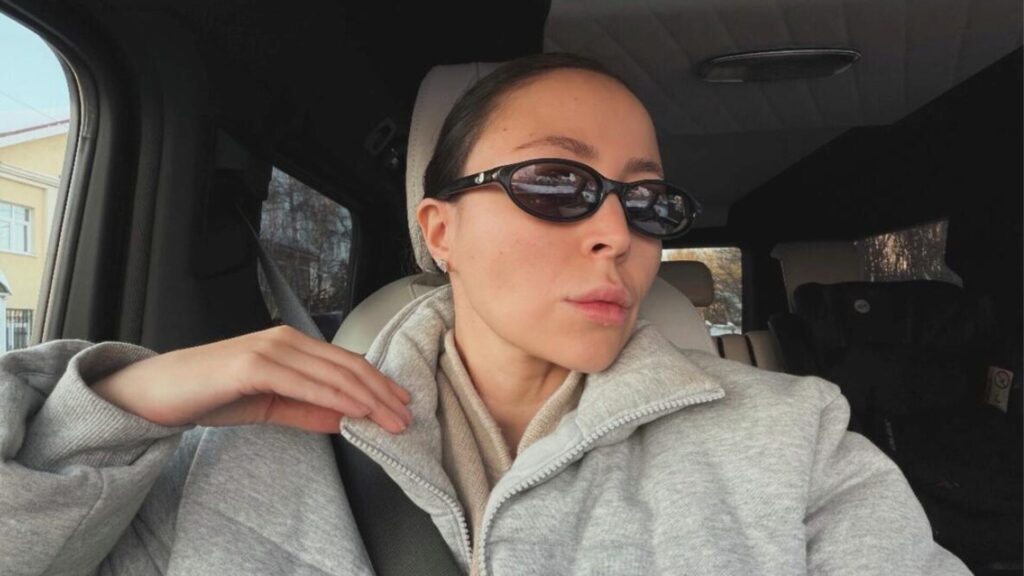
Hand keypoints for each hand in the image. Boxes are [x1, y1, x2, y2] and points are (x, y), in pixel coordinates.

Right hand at [91, 326, 412, 433]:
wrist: (157, 391)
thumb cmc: (211, 393)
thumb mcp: (270, 405)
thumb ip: (309, 411)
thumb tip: (348, 420)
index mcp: (291, 344)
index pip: (346, 362)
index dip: (379, 383)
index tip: (401, 405)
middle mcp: (285, 339)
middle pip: (347, 365)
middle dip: (381, 393)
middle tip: (405, 417)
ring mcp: (270, 349)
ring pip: (332, 373)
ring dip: (367, 398)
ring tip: (389, 419)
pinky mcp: (253, 365)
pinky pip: (304, 383)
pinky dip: (334, 397)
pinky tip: (354, 411)